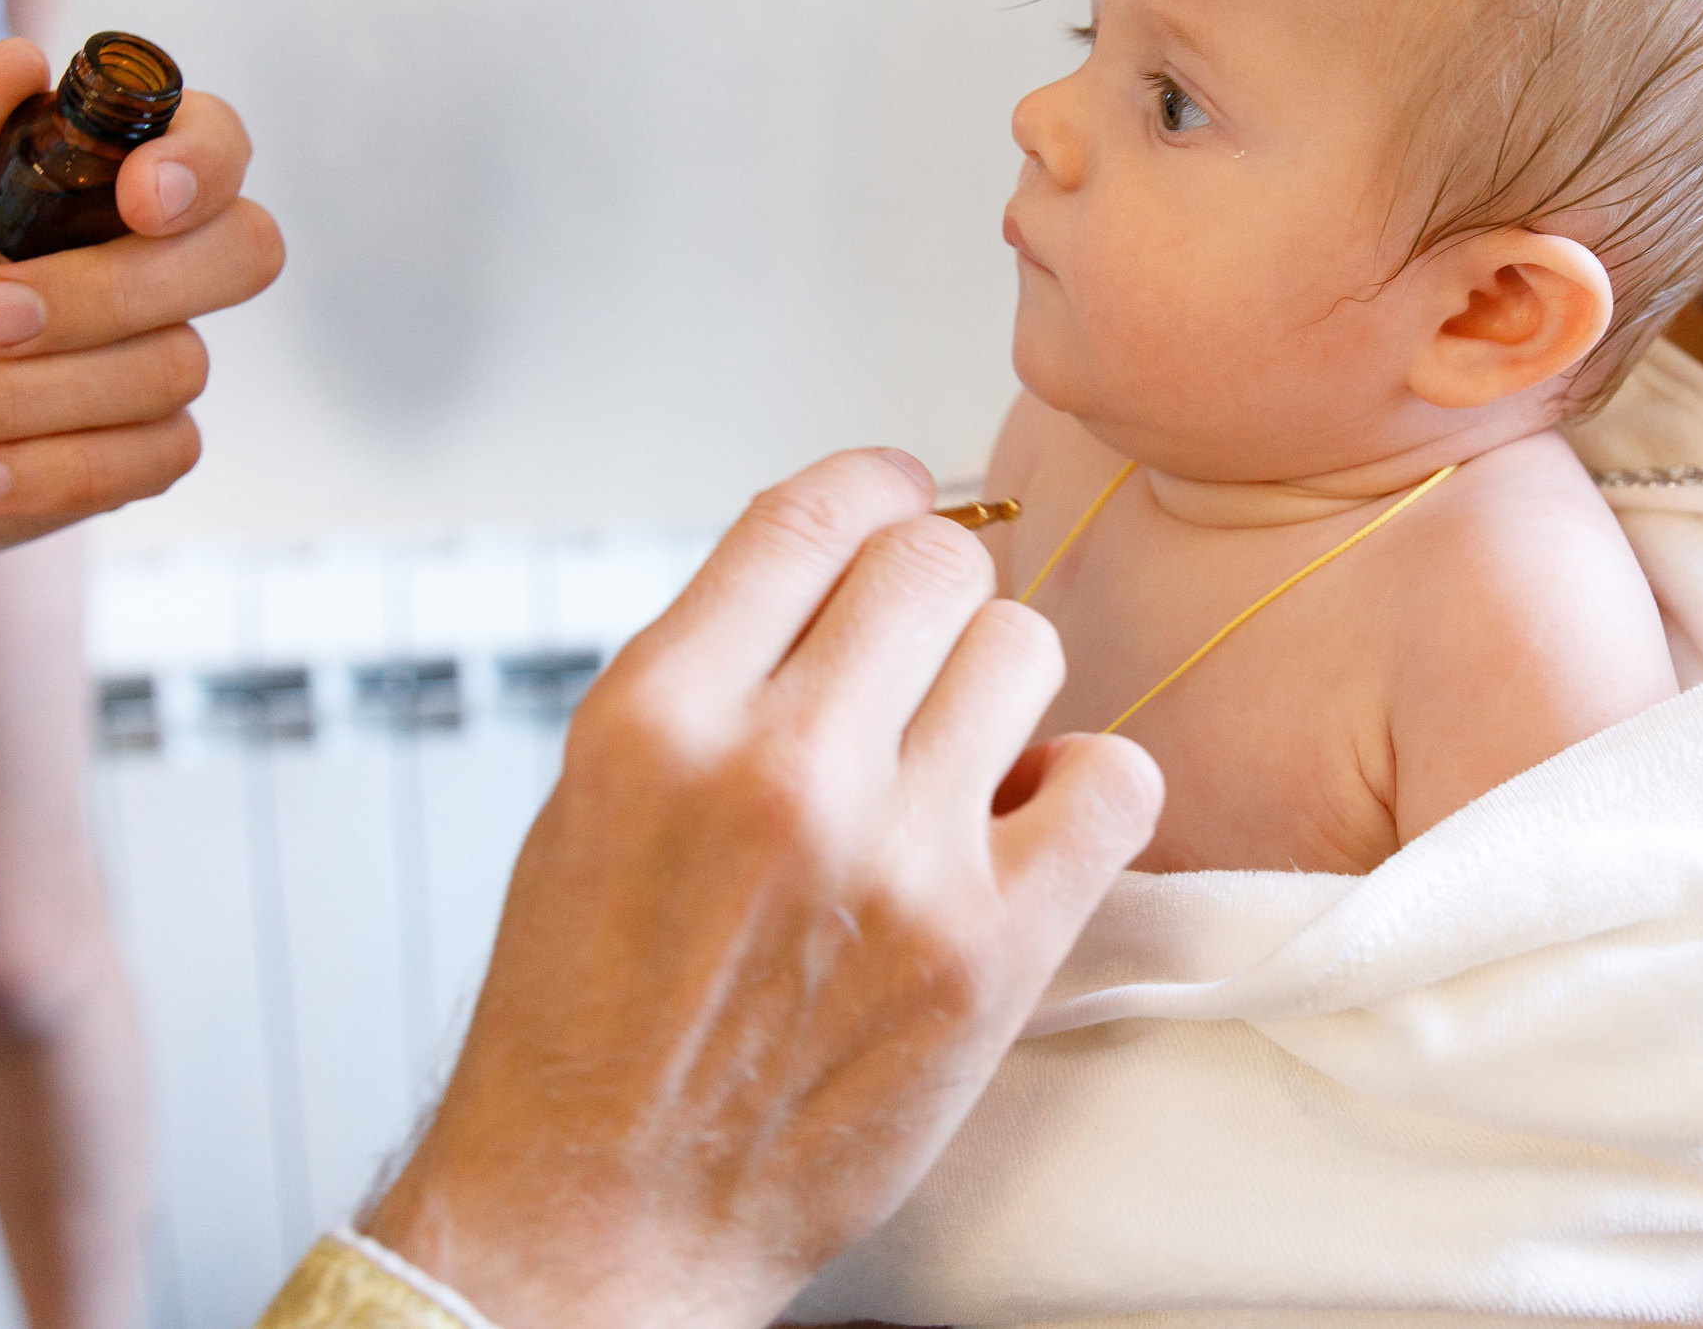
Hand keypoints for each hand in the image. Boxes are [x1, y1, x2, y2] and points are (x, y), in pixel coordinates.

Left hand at [0, 38, 282, 585]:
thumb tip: (20, 64)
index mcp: (63, 178)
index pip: (205, 141)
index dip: (204, 163)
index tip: (137, 198)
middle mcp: (118, 261)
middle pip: (241, 252)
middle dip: (119, 291)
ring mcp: (126, 363)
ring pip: (173, 368)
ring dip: (26, 398)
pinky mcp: (115, 458)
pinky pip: (152, 461)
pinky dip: (52, 471)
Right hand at [364, 449, 1162, 1328]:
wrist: (602, 1214)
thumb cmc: (589, 1011)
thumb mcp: (596, 792)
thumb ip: (717, 666)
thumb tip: (847, 560)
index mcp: (658, 714)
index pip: (816, 513)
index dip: (874, 488)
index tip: (895, 502)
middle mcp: (776, 768)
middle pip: (937, 561)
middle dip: (935, 593)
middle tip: (918, 655)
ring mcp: (892, 859)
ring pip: (1026, 646)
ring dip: (1000, 689)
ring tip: (957, 759)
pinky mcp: (987, 952)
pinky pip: (1113, 778)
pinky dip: (1084, 787)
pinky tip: (1026, 823)